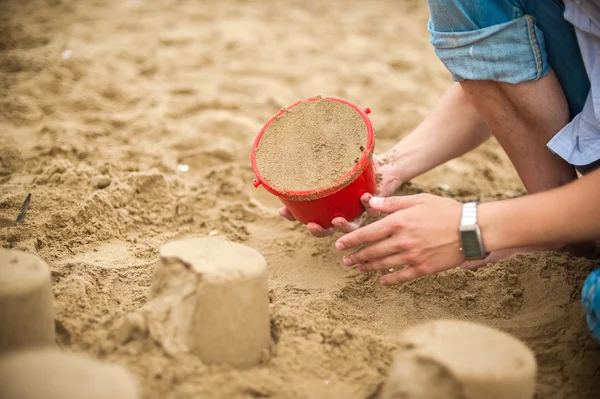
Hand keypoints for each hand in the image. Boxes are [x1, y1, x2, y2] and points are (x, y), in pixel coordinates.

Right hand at [278, 154, 405, 236]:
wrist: (386, 166)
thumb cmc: (358, 162)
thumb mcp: (338, 156)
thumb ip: (322, 152)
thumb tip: (302, 134)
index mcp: (329, 203)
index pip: (308, 214)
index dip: (294, 216)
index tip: (283, 211)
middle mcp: (343, 210)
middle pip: (328, 228)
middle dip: (318, 230)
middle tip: (311, 225)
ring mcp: (359, 211)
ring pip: (350, 227)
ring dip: (342, 227)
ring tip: (336, 220)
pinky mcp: (377, 207)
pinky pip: (372, 211)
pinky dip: (368, 205)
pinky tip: (364, 197)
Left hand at [335, 194, 464, 285]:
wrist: (471, 229)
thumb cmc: (446, 210)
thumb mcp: (419, 200)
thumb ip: (393, 202)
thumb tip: (370, 202)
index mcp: (399, 222)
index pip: (367, 233)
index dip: (351, 240)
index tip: (339, 245)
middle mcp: (402, 241)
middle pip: (372, 251)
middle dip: (356, 256)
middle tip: (345, 260)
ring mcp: (412, 257)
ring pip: (383, 265)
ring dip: (368, 267)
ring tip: (358, 269)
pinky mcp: (423, 268)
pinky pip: (401, 277)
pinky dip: (389, 280)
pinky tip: (381, 281)